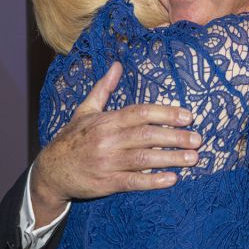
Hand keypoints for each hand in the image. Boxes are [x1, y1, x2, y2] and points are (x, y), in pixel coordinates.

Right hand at [30, 61, 200, 223]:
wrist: (50, 171)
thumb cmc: (71, 138)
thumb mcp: (84, 110)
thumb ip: (103, 89)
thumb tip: (116, 65)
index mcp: (106, 120)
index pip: (140, 113)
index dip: (166, 113)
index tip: (188, 116)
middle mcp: (107, 140)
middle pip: (146, 135)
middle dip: (175, 136)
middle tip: (198, 138)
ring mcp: (107, 162)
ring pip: (144, 159)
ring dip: (170, 158)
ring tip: (193, 158)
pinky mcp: (106, 183)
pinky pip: (133, 182)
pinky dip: (153, 181)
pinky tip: (172, 179)